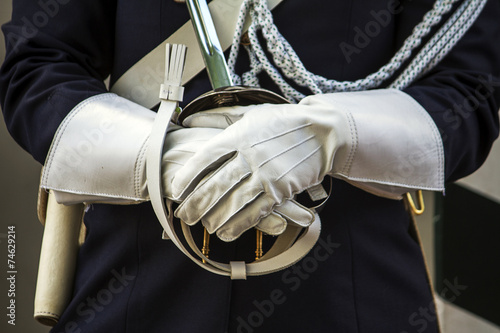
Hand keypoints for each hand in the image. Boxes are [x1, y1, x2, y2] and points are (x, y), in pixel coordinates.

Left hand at [172, 101, 342, 240]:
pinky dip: (238, 225)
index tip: (176, 189)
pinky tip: (226, 233)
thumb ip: (219, 117)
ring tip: (203, 227)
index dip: (188, 175)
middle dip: (196, 204)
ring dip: (215, 218)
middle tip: (184, 217)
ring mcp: (266, 175)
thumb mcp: (251, 113)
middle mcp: (249, 156)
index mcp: (239, 136)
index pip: (206, 157)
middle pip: (215, 184)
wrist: (323, 132)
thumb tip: (190, 119)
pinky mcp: (281, 191)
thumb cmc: (284, 121)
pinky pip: (255, 212)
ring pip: (233, 202)